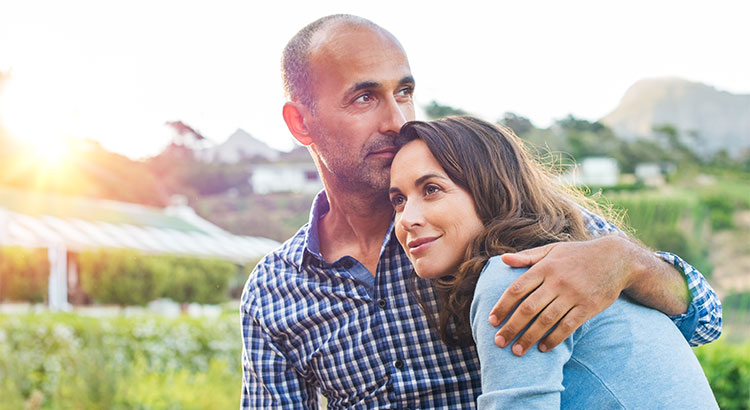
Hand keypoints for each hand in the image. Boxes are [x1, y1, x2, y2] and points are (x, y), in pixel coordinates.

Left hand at [488, 236, 634, 355]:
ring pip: (546, 320)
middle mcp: (557, 281)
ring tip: (517, 351)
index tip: (491, 320)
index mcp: (544, 267)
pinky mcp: (588, 307)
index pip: (517, 289)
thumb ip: (527, 257)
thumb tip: (503, 260)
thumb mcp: (552, 250)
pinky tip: (543, 348)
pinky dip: (554, 339)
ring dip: (529, 337)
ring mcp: (573, 295)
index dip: (502, 306)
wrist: (616, 259)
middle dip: (511, 327)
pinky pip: (567, 326)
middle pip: (528, 308)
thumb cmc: (578, 255)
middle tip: (499, 342)